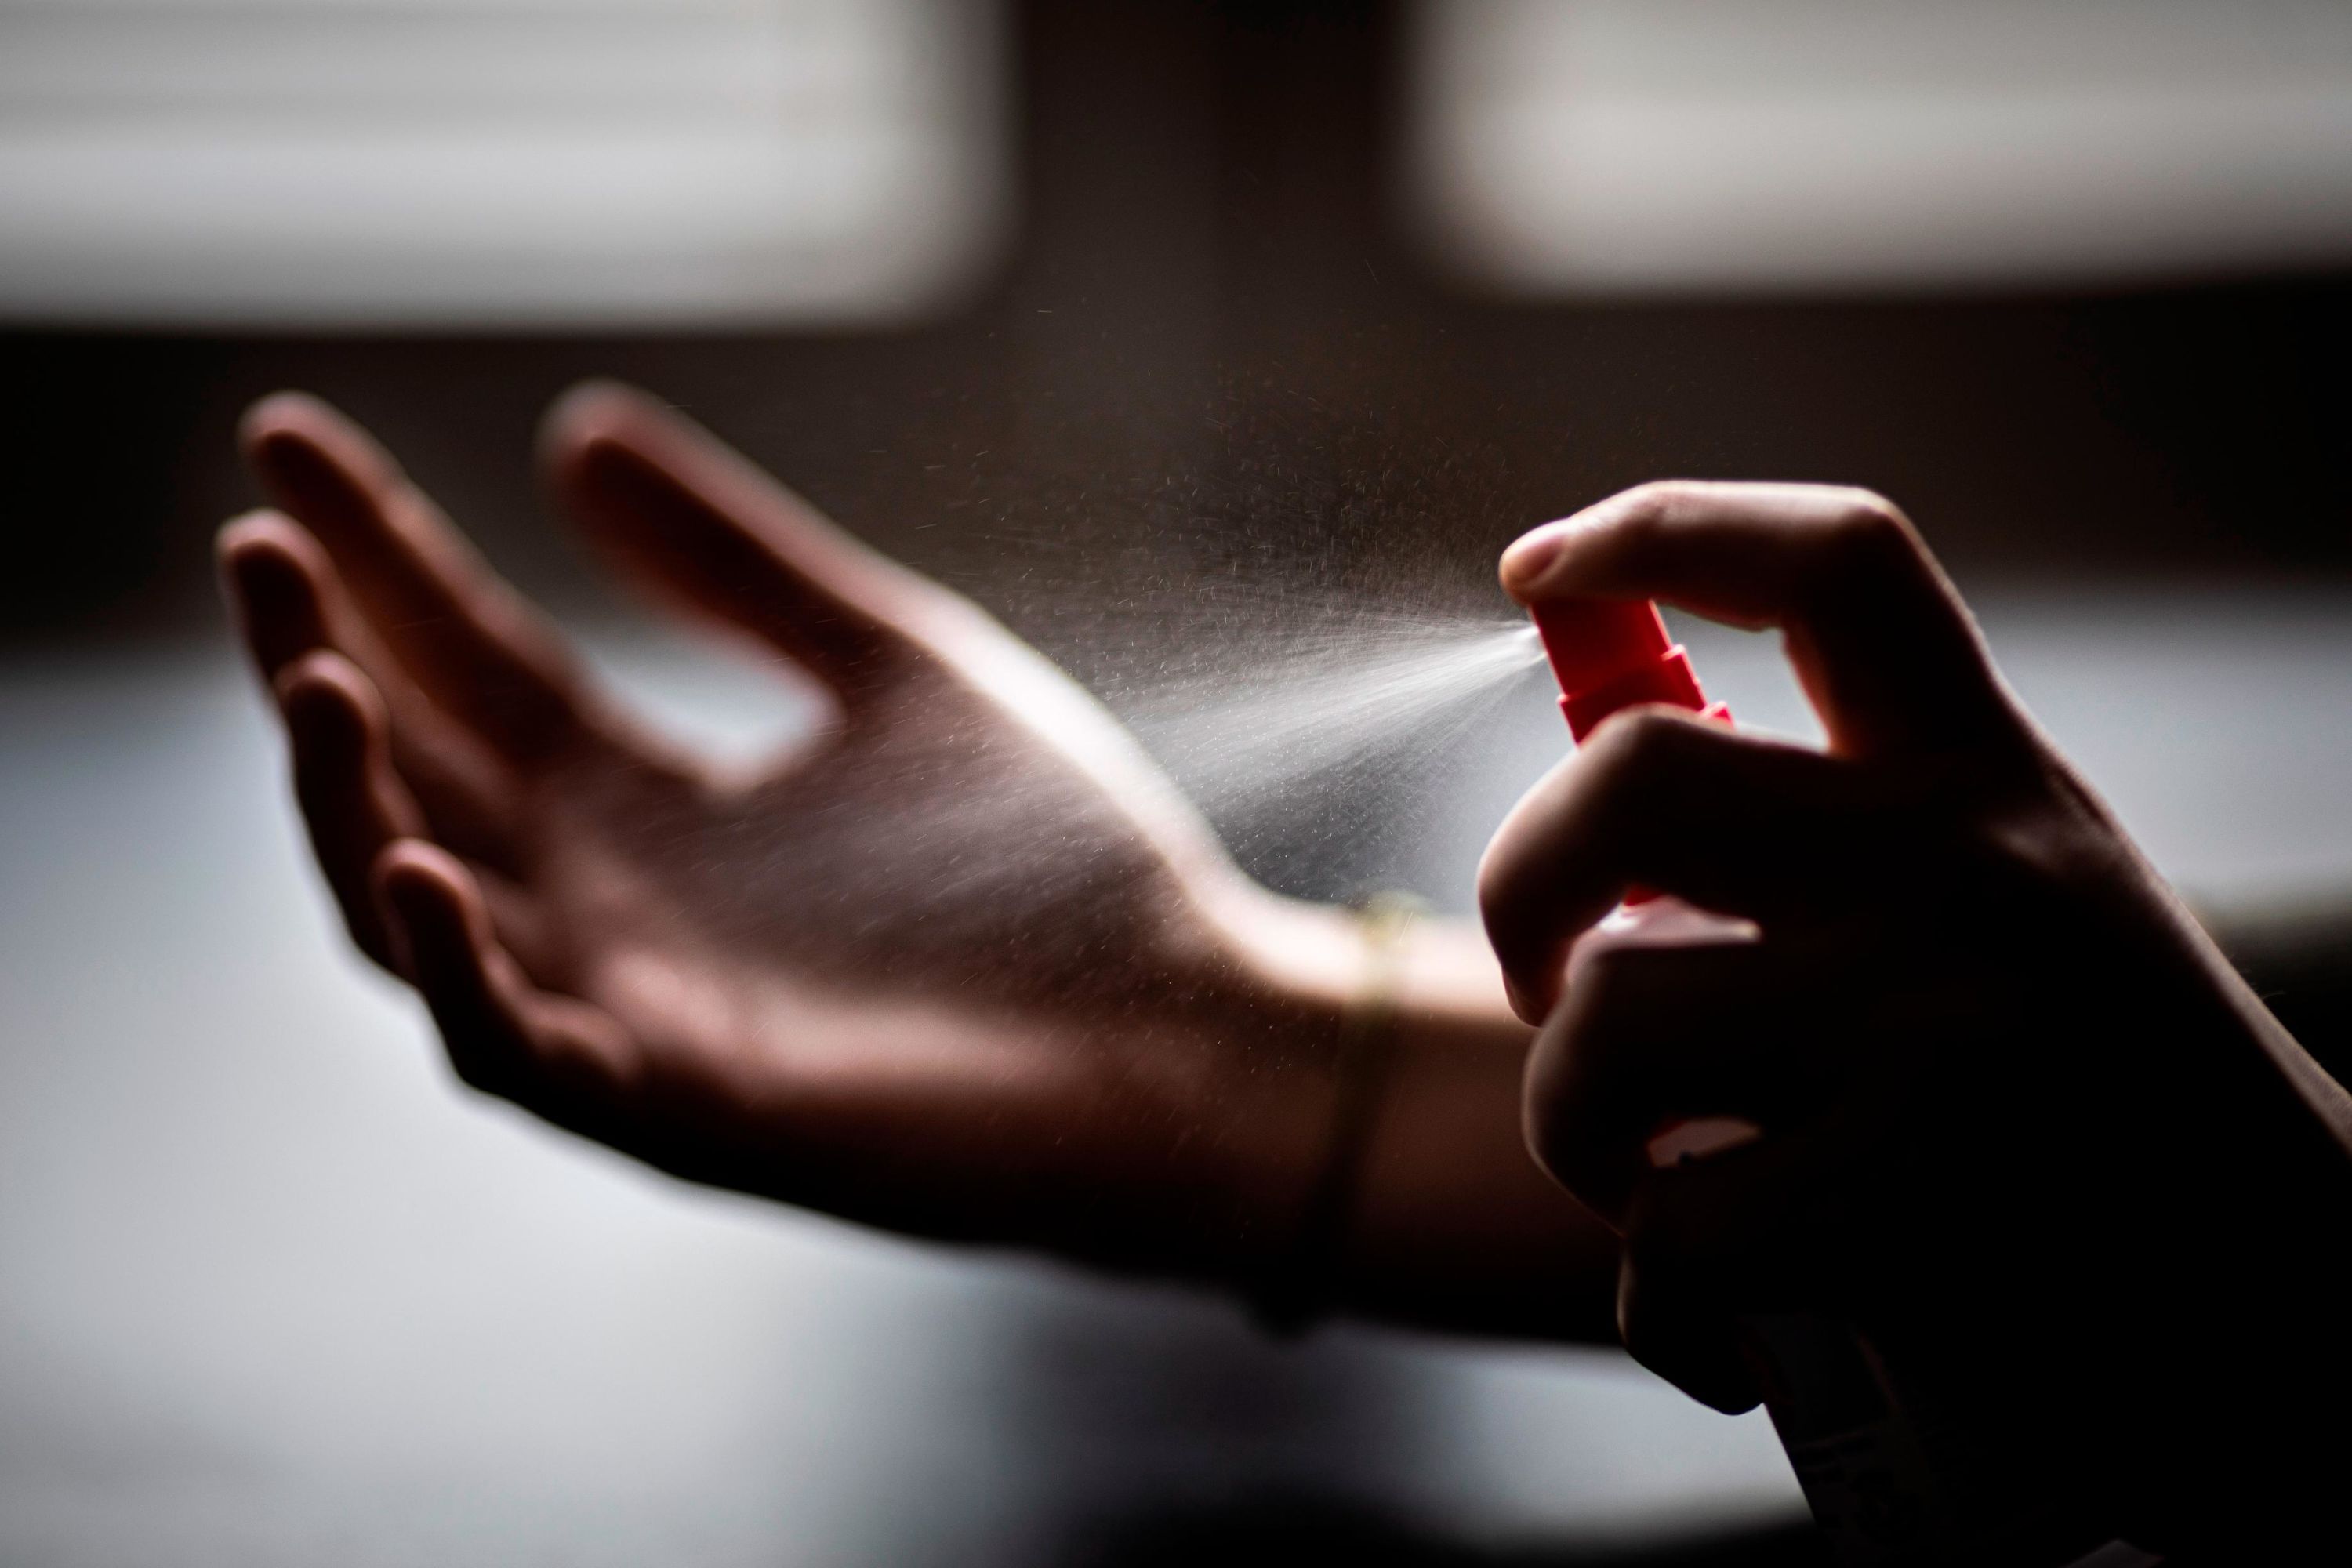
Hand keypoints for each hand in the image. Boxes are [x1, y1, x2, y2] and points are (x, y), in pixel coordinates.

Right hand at [218, 384, 1361, 1283]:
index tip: (284, 439)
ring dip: (351, 803)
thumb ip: (736, 571)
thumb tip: (571, 431)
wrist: (1188, 1032)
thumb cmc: (1056, 869)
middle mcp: (615, 902)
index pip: (470, 661)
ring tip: (319, 676)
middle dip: (318, 663)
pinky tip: (428, 862)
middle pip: (412, 776)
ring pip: (417, 912)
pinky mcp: (685, 1110)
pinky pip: (518, 1051)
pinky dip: (458, 969)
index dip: (376, 555)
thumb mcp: (889, 670)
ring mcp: (635, 1009)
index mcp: (653, 800)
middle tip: (258, 545)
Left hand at [1480, 482, 2351, 1550]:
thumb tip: (1614, 839)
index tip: (1538, 567)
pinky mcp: (1908, 1202)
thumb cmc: (2119, 1116)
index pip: (1828, 563)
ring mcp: (1938, 1029)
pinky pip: (1662, 1234)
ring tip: (1651, 1179)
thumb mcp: (2037, 912)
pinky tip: (1727, 1332)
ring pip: (1604, 1022)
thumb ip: (1864, 844)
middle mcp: (1970, 872)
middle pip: (1629, 777)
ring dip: (1577, 1126)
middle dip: (1520, 882)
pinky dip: (1661, 1308)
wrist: (2300, 1318)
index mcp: (1998, 783)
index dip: (1657, 527)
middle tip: (1547, 976)